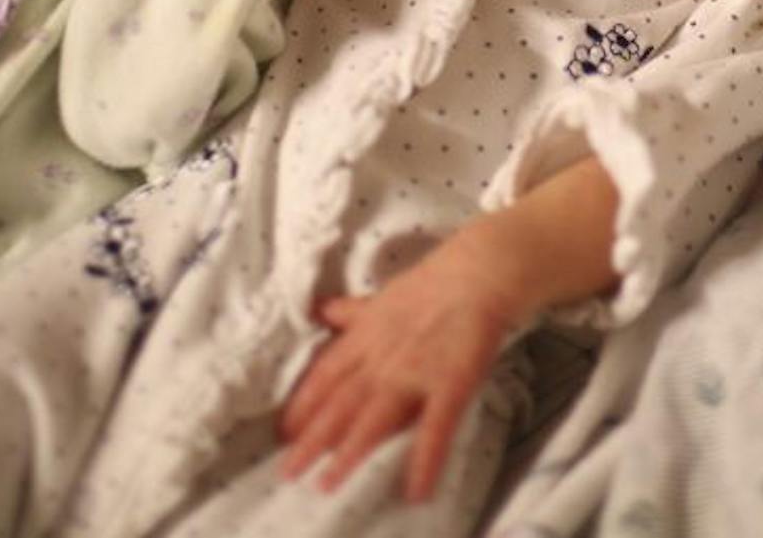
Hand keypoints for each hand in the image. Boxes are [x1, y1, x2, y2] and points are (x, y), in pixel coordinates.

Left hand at [278, 235, 528, 502]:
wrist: (479, 273)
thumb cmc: (432, 284)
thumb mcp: (383, 296)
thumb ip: (352, 312)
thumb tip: (321, 310)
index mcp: (365, 337)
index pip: (325, 375)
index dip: (303, 405)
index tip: (283, 433)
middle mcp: (382, 359)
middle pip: (340, 403)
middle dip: (312, 438)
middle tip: (289, 471)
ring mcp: (415, 373)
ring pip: (375, 417)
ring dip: (350, 451)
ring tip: (328, 483)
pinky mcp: (451, 384)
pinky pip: (436, 427)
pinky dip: (426, 459)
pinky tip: (416, 489)